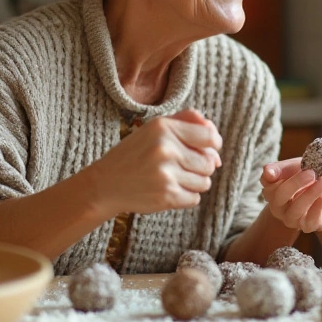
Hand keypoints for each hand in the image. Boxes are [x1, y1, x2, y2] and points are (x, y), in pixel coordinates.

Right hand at [87, 109, 222, 214]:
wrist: (106, 184)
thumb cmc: (134, 154)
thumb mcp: (155, 129)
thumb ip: (186, 122)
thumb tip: (215, 137)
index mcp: (164, 127)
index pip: (210, 137)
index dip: (213, 145)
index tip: (207, 149)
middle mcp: (166, 149)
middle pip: (209, 163)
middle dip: (201, 166)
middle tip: (182, 166)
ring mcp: (166, 174)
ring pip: (205, 182)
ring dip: (194, 183)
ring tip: (174, 178)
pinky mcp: (166, 196)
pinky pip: (194, 198)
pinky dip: (186, 196)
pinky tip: (169, 190)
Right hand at [260, 159, 321, 233]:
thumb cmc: (312, 176)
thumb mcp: (298, 166)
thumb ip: (282, 168)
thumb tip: (266, 171)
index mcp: (273, 188)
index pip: (266, 182)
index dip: (271, 175)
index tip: (273, 172)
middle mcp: (279, 206)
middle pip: (278, 197)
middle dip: (295, 183)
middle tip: (311, 172)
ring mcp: (292, 218)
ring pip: (295, 211)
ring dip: (310, 194)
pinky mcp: (309, 225)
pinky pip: (310, 221)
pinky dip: (318, 206)